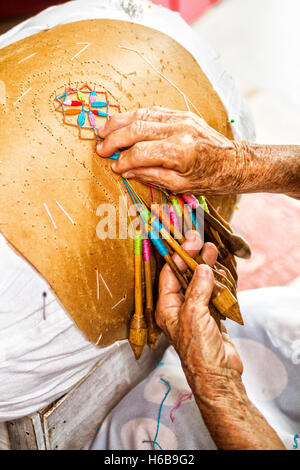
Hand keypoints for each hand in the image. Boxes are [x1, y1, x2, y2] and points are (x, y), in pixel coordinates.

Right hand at [96, 107, 244, 194]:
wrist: (235, 162)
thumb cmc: (211, 179)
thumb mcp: (180, 185)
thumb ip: (151, 175)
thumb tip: (126, 170)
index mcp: (180, 151)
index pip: (141, 152)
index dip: (123, 160)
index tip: (114, 167)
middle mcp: (179, 130)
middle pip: (137, 129)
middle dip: (114, 138)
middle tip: (100, 148)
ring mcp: (181, 118)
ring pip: (142, 115)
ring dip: (119, 122)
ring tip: (102, 130)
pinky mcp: (182, 114)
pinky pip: (153, 111)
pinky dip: (135, 116)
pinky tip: (122, 122)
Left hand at [156, 230, 242, 383]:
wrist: (218, 374)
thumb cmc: (198, 350)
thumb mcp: (194, 315)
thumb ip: (197, 290)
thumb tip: (202, 268)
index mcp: (167, 307)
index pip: (168, 275)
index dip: (177, 257)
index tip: (188, 243)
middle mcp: (178, 307)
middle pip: (183, 276)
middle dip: (192, 258)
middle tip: (201, 241)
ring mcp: (195, 310)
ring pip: (198, 282)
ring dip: (205, 266)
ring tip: (212, 250)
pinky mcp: (210, 315)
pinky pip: (211, 292)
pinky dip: (215, 280)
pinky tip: (219, 269)